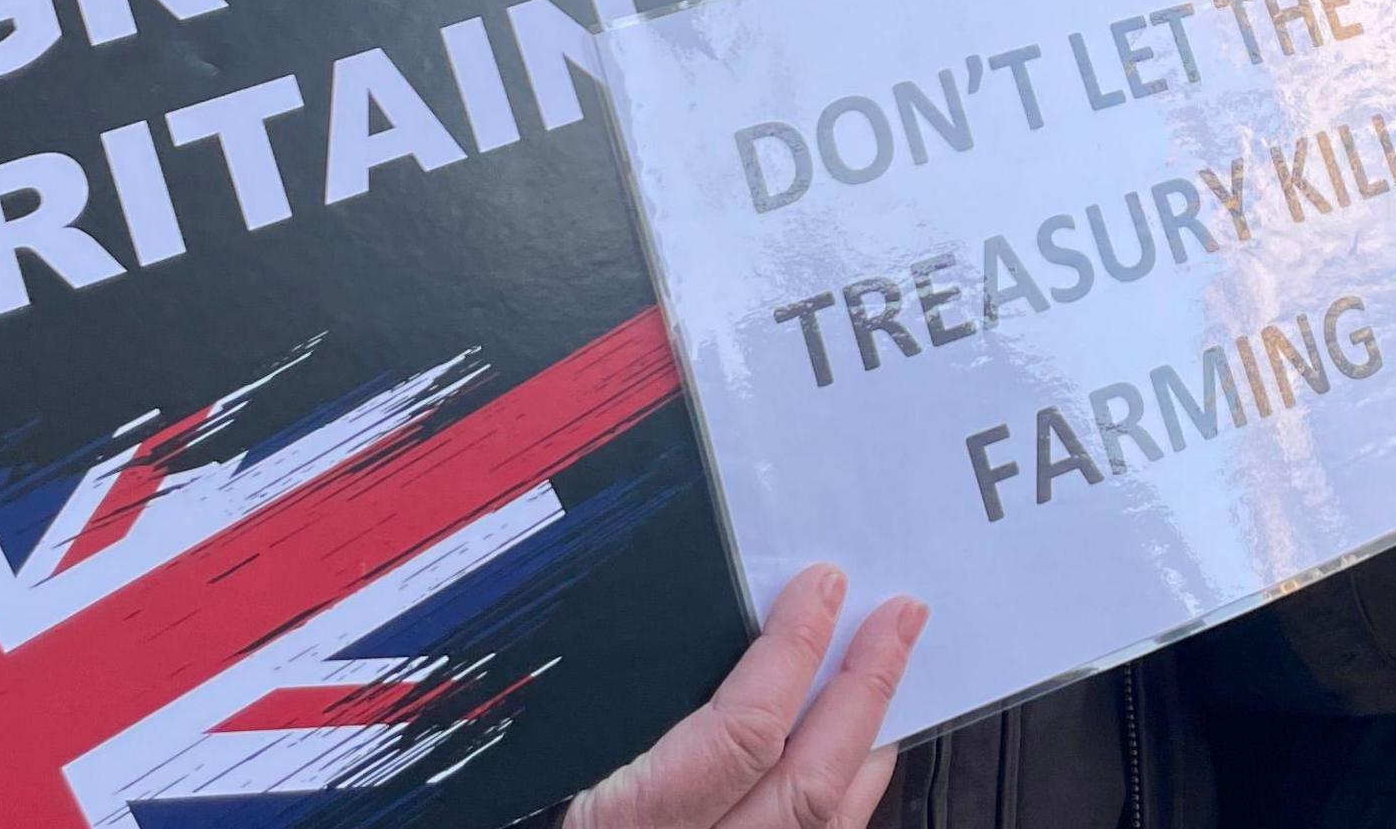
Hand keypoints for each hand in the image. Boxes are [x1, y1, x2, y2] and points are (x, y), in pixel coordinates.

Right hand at [563, 565, 923, 828]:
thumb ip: (594, 729)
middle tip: (899, 618)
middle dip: (865, 692)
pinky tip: (847, 771)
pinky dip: (838, 809)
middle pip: (811, 787)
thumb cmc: (496, 816)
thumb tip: (657, 651)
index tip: (820, 589)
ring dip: (867, 752)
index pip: (741, 736)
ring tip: (889, 684)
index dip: (792, 655)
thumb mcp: (529, 780)